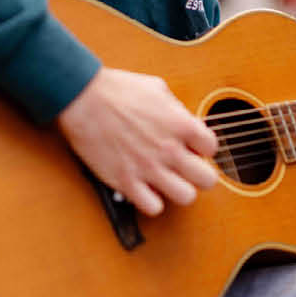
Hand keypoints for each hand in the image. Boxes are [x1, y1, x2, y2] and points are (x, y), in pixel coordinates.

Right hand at [53, 67, 223, 215]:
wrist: (83, 98)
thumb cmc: (117, 89)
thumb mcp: (157, 88)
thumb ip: (177, 110)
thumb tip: (185, 122)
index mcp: (181, 124)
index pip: (212, 148)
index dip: (203, 148)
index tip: (191, 148)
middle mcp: (170, 149)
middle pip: (208, 180)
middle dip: (200, 175)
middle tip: (186, 170)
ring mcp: (149, 168)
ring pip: (186, 197)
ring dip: (179, 191)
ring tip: (167, 182)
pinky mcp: (127, 182)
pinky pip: (153, 208)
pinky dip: (152, 202)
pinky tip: (145, 189)